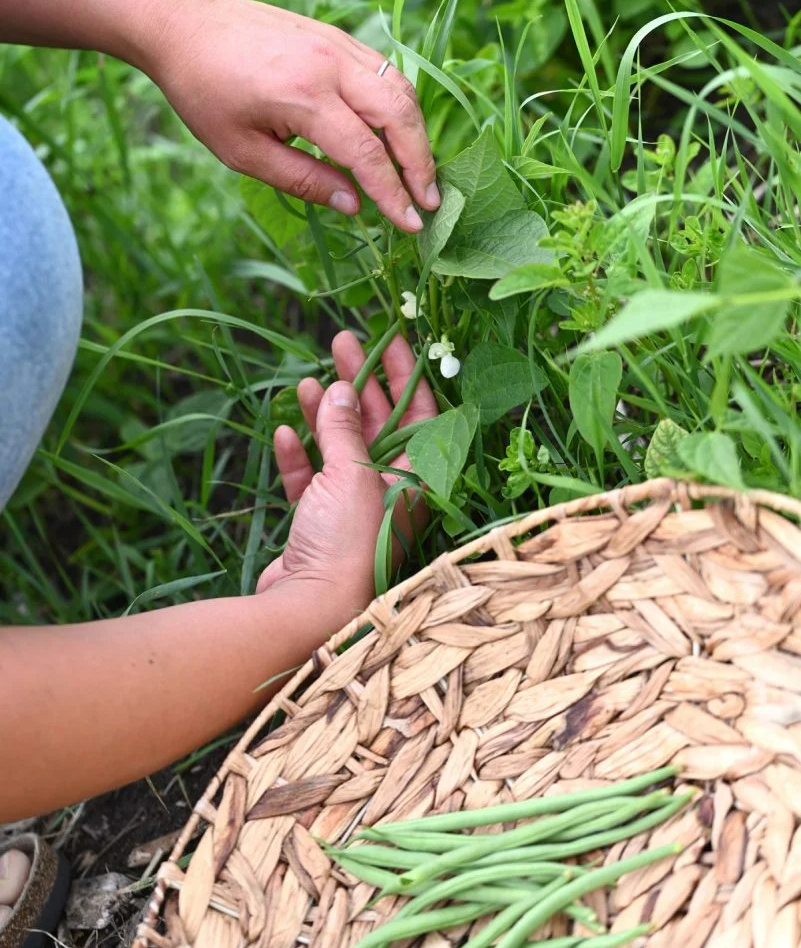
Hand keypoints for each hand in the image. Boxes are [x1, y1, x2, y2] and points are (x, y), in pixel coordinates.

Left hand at [148, 0, 439, 231]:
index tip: (411, 224)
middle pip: (398, 116)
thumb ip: (302, 179)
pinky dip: (402, 106)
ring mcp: (338, 44)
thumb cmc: (205, 94)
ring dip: (417, 134)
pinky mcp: (337, 36)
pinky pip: (386, 71)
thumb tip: (354, 205)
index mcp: (304, 96)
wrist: (185, 25)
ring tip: (420, 174)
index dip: (393, 193)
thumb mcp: (242, 152)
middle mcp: (330, 65)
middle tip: (430, 202)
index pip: (366, 153)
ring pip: (400, 89)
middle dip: (421, 163)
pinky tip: (399, 135)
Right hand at [257, 331, 437, 618]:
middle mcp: (391, 493)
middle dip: (360, 384)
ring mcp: (353, 510)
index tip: (389, 338)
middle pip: (379, 425)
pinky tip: (283, 431)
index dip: (404, 375)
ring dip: (326, 415)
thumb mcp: (353, 474)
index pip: (420, 414)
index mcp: (418, 480)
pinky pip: (310, 481)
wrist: (311, 610)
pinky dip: (298, 456)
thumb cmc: (349, 539)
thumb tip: (342, 389)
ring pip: (341, 449)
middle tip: (341, 343)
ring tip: (311, 381)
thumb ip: (345, 429)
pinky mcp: (318, 527)